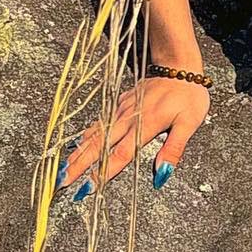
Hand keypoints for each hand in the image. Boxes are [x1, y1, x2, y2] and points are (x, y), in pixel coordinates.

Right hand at [56, 73, 209, 198]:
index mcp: (145, 126)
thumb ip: (173, 149)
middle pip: (99, 146)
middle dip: (80, 165)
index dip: (104, 173)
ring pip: (95, 134)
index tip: (88, 188)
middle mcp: (129, 118)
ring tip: (64, 167)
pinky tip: (77, 144)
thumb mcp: (189, 123)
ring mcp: (122, 109)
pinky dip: (86, 135)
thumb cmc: (188, 94)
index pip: (121, 154)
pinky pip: (100, 122)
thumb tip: (162, 174)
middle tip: (62, 181)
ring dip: (78, 152)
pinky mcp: (120, 103)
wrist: (178, 64)